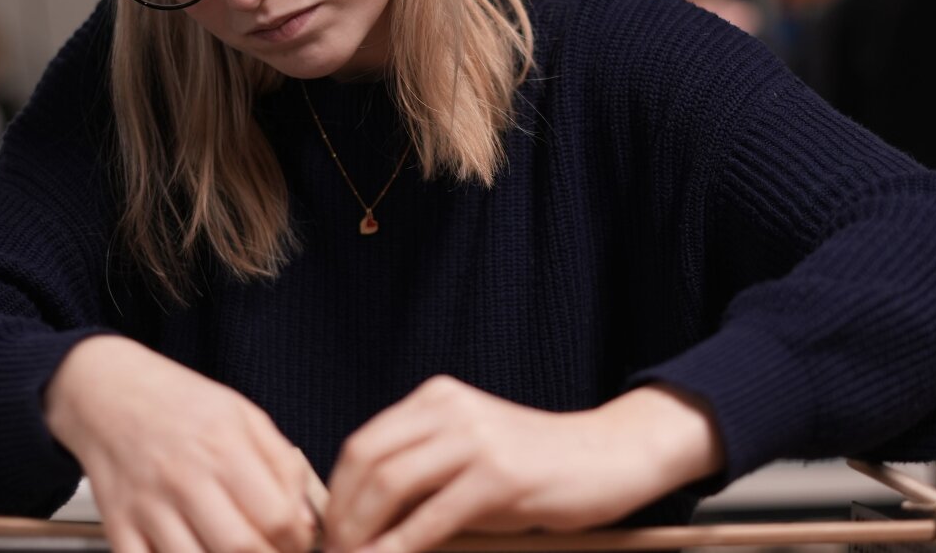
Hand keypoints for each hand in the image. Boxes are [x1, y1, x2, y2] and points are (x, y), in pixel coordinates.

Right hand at [45, 336, 317, 552]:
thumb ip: (281, 463)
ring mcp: (148, 505)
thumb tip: (306, 513)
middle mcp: (185, 477)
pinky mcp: (118, 524)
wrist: (107, 391)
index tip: (298, 541)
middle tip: (270, 552)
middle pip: (239, 547)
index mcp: (224, 447)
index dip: (297, 539)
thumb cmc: (179, 403)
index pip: (276, 516)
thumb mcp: (243, 415)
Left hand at [324, 376, 723, 552]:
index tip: (328, 532)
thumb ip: (420, 470)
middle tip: (334, 552)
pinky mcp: (499, 477)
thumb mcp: (470, 454)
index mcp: (438, 398)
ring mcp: (476, 440)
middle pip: (367, 461)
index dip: (337, 492)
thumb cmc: (534, 466)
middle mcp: (451, 409)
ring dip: (363, 533)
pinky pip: (432, 518)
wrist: (607, 457)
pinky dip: (400, 548)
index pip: (363, 443)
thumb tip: (358, 516)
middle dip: (341, 516)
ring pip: (390, 485)